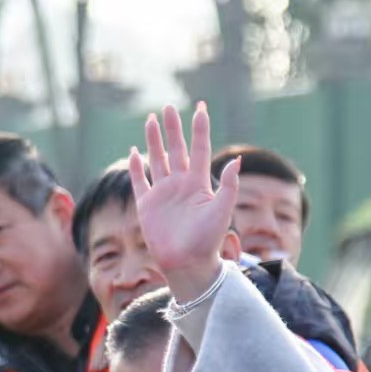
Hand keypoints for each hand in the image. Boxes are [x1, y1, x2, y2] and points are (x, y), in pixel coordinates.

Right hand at [128, 102, 240, 302]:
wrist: (187, 264)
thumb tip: (236, 160)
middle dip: (172, 128)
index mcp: (199, 183)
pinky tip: (134, 152)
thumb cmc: (207, 241)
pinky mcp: (147, 205)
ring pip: (157, 159)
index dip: (199, 128)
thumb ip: (228, 185)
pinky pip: (139, 181)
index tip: (200, 108)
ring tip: (151, 119)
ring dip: (154, 140)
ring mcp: (162, 194)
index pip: (199, 149)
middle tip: (168, 107)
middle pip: (176, 149)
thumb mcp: (222, 211)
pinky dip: (135, 167)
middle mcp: (180, 184)